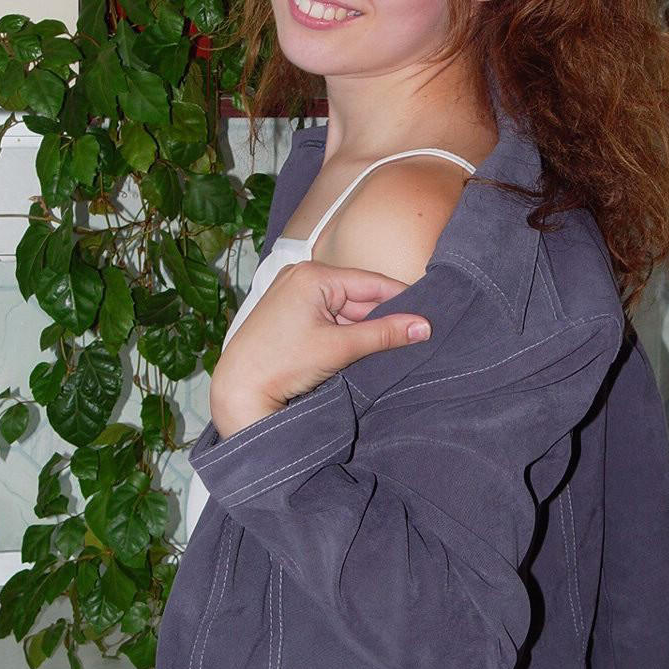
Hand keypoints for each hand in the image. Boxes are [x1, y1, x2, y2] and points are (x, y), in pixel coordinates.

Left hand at [210, 260, 431, 436]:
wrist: (238, 392)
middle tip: (416, 338)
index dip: (403, 299)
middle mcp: (301, 278)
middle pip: (358, 298)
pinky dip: (345, 336)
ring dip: (364, 331)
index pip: (371, 283)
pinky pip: (329, 321)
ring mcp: (294, 296)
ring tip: (393, 348)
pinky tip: (363, 352)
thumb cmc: (280, 365)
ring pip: (345, 312)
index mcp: (312, 276)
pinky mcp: (290, 317)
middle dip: (382, 320)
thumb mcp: (339, 348)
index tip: (430, 314)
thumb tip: (424, 326)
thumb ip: (384, 335)